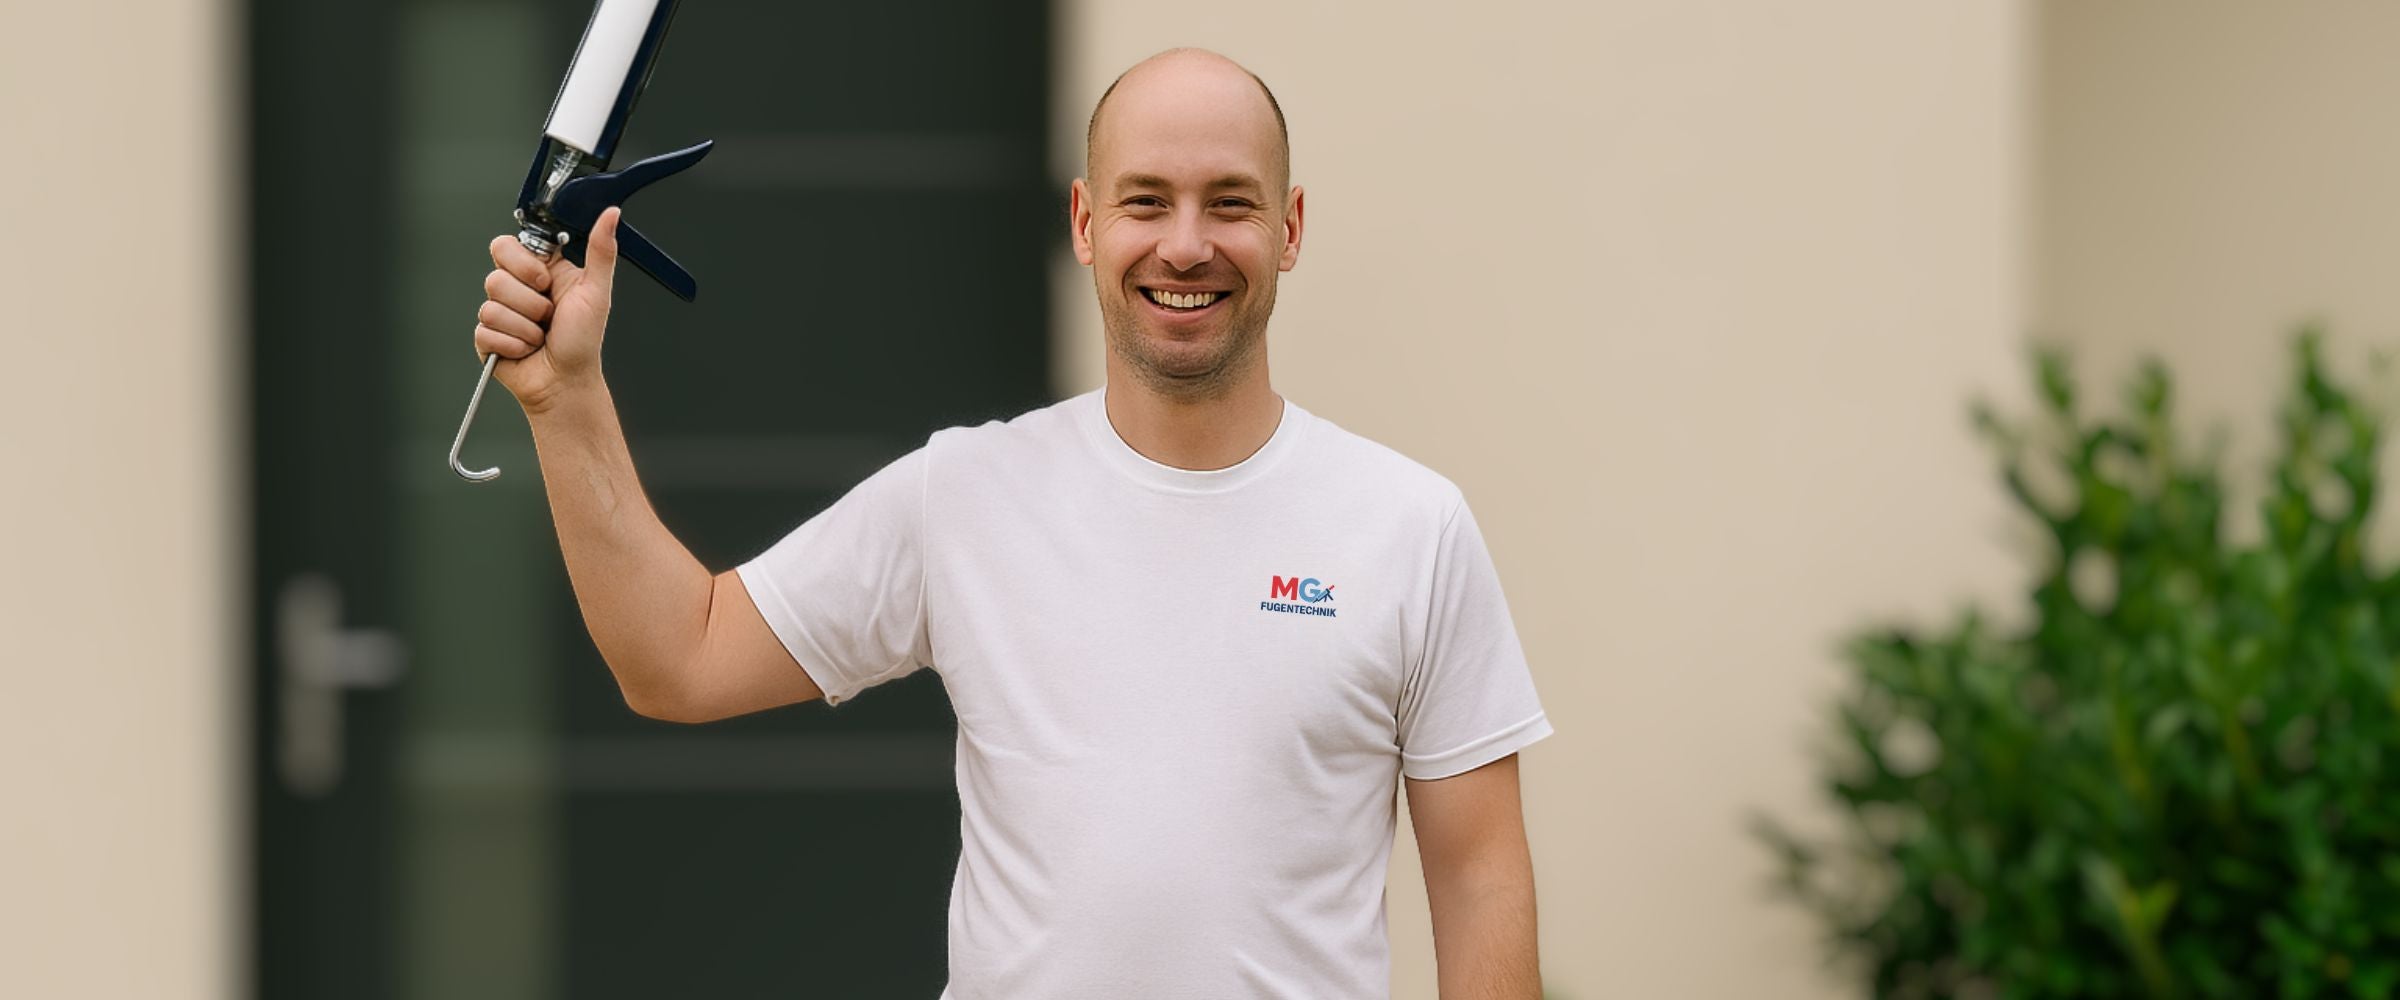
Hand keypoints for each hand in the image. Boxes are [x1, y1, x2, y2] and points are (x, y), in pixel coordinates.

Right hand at [473, 206, 621, 413]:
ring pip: (492, 306)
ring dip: (526, 327)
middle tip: (548, 314)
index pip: (506, 246)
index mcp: (538, 270)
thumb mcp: (596, 291)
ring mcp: (498, 312)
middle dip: (529, 302)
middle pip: (495, 277)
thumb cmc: (583, 341)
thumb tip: (610, 214)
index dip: (524, 266)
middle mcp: (515, 288)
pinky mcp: (486, 337)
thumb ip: (601, 250)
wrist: (566, 382)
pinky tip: (527, 350)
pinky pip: (486, 332)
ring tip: (541, 335)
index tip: (545, 282)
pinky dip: (513, 345)